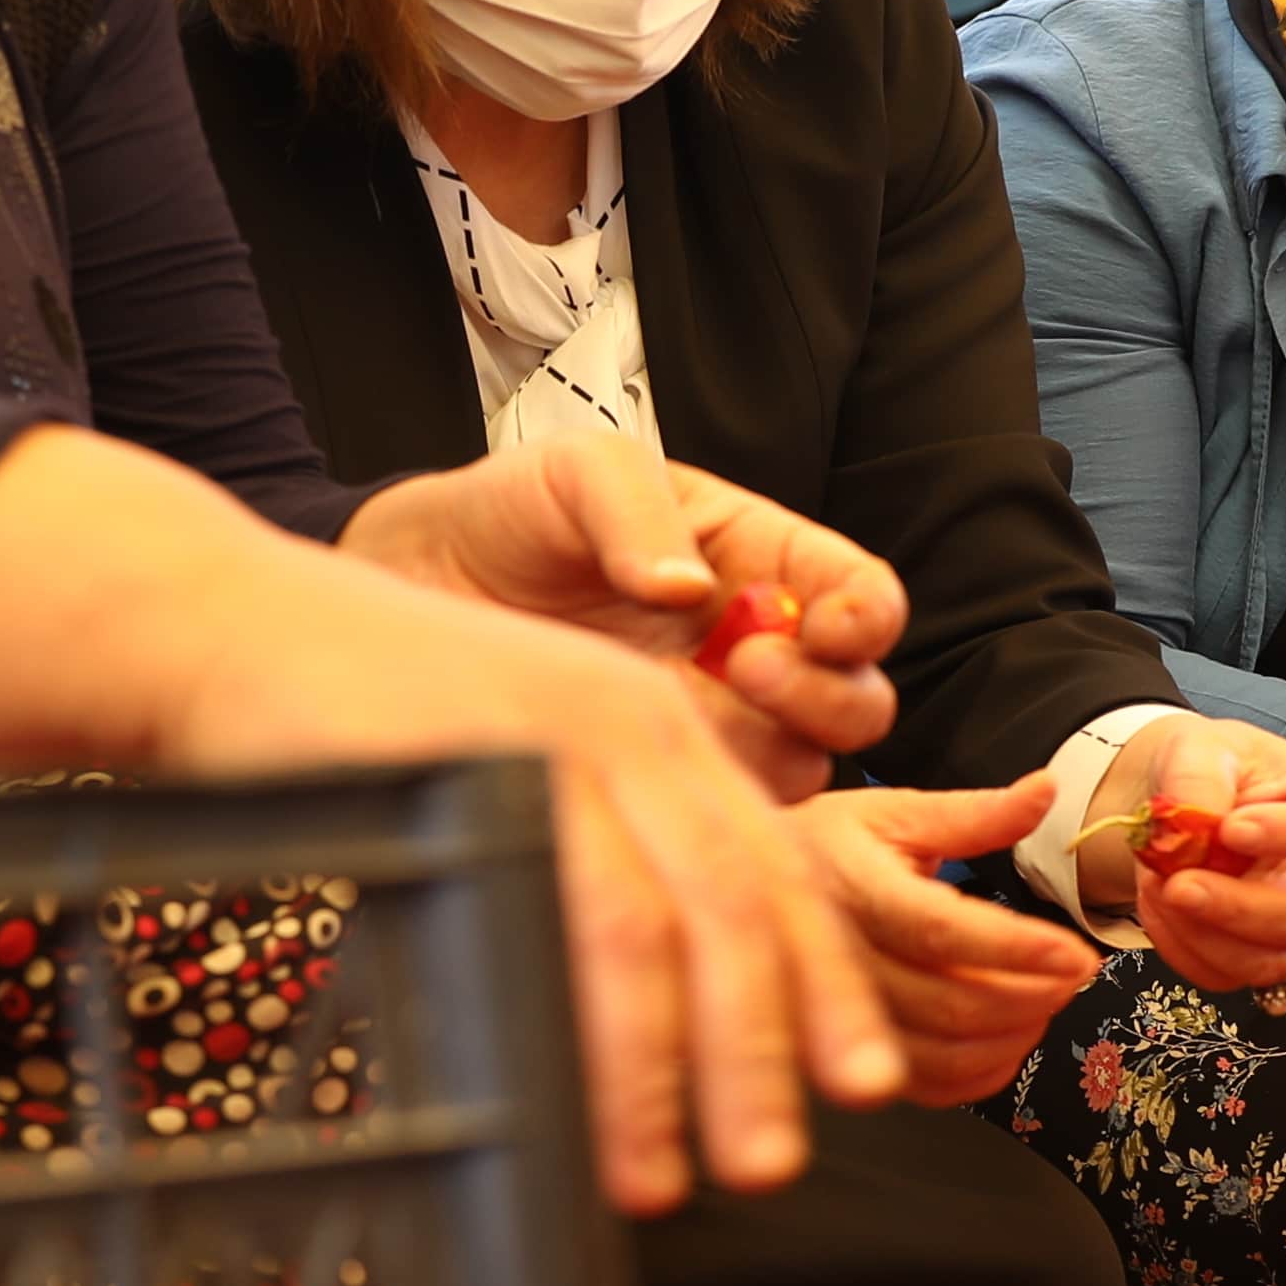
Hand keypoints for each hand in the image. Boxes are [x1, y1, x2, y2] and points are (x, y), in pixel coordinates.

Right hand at [0, 433, 903, 1214]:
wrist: (229, 624)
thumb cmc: (364, 721)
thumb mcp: (520, 774)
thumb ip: (596, 863)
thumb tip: (654, 1021)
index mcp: (659, 726)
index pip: (781, 868)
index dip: (831, 985)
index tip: (865, 1083)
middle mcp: (631, 721)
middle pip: (740, 905)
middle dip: (765, 1050)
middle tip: (771, 1166)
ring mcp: (551, 736)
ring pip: (656, 921)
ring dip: (667, 1067)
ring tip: (667, 1178)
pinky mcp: (473, 760)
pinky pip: (552, 906)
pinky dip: (574, 1020)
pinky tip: (570, 1096)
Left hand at [344, 438, 900, 794]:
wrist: (418, 580)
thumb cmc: (513, 512)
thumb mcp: (579, 472)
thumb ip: (638, 511)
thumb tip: (689, 590)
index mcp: (760, 559)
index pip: (862, 596)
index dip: (867, 617)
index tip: (826, 626)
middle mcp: (752, 647)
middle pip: (857, 701)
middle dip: (823, 695)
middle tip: (740, 666)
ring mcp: (710, 721)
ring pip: (800, 767)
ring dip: (769, 752)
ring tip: (684, 714)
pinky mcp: (658, 776)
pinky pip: (717, 813)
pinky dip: (705, 806)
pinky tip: (644, 767)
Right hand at [797, 778, 1109, 1105]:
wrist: (746, 891)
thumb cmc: (827, 848)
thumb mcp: (894, 813)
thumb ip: (975, 813)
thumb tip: (1046, 790)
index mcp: (854, 890)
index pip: (944, 931)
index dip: (1017, 949)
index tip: (1077, 955)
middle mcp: (841, 962)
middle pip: (952, 1003)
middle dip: (1032, 995)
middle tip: (1074, 974)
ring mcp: (840, 1017)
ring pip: (943, 1054)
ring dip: (1014, 1037)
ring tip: (1049, 1002)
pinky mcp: (847, 1054)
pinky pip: (926, 1087)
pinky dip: (981, 1075)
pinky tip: (1009, 1042)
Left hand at [1064, 715, 1285, 995]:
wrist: (1189, 805)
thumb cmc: (1217, 769)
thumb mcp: (1203, 747)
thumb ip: (1199, 776)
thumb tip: (1194, 821)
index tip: (1231, 828)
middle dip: (1236, 906)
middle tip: (1178, 882)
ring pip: (1270, 960)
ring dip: (1204, 935)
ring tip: (1159, 888)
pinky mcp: (1262, 955)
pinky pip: (1228, 975)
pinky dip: (1183, 949)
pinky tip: (1158, 907)